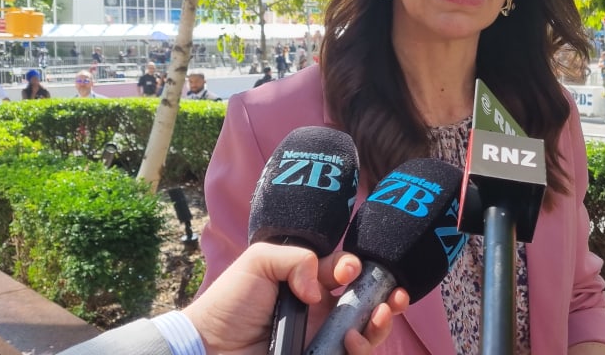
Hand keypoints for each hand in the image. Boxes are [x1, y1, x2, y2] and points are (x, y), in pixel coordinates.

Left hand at [183, 243, 409, 354]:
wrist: (209, 348)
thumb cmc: (229, 303)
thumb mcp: (259, 261)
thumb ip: (297, 258)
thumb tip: (322, 287)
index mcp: (310, 284)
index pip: (347, 273)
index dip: (357, 268)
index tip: (348, 271)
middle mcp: (322, 313)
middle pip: (368, 304)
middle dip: (389, 297)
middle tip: (395, 297)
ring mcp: (323, 341)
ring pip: (368, 335)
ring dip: (382, 324)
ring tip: (379, 317)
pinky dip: (362, 349)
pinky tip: (352, 341)